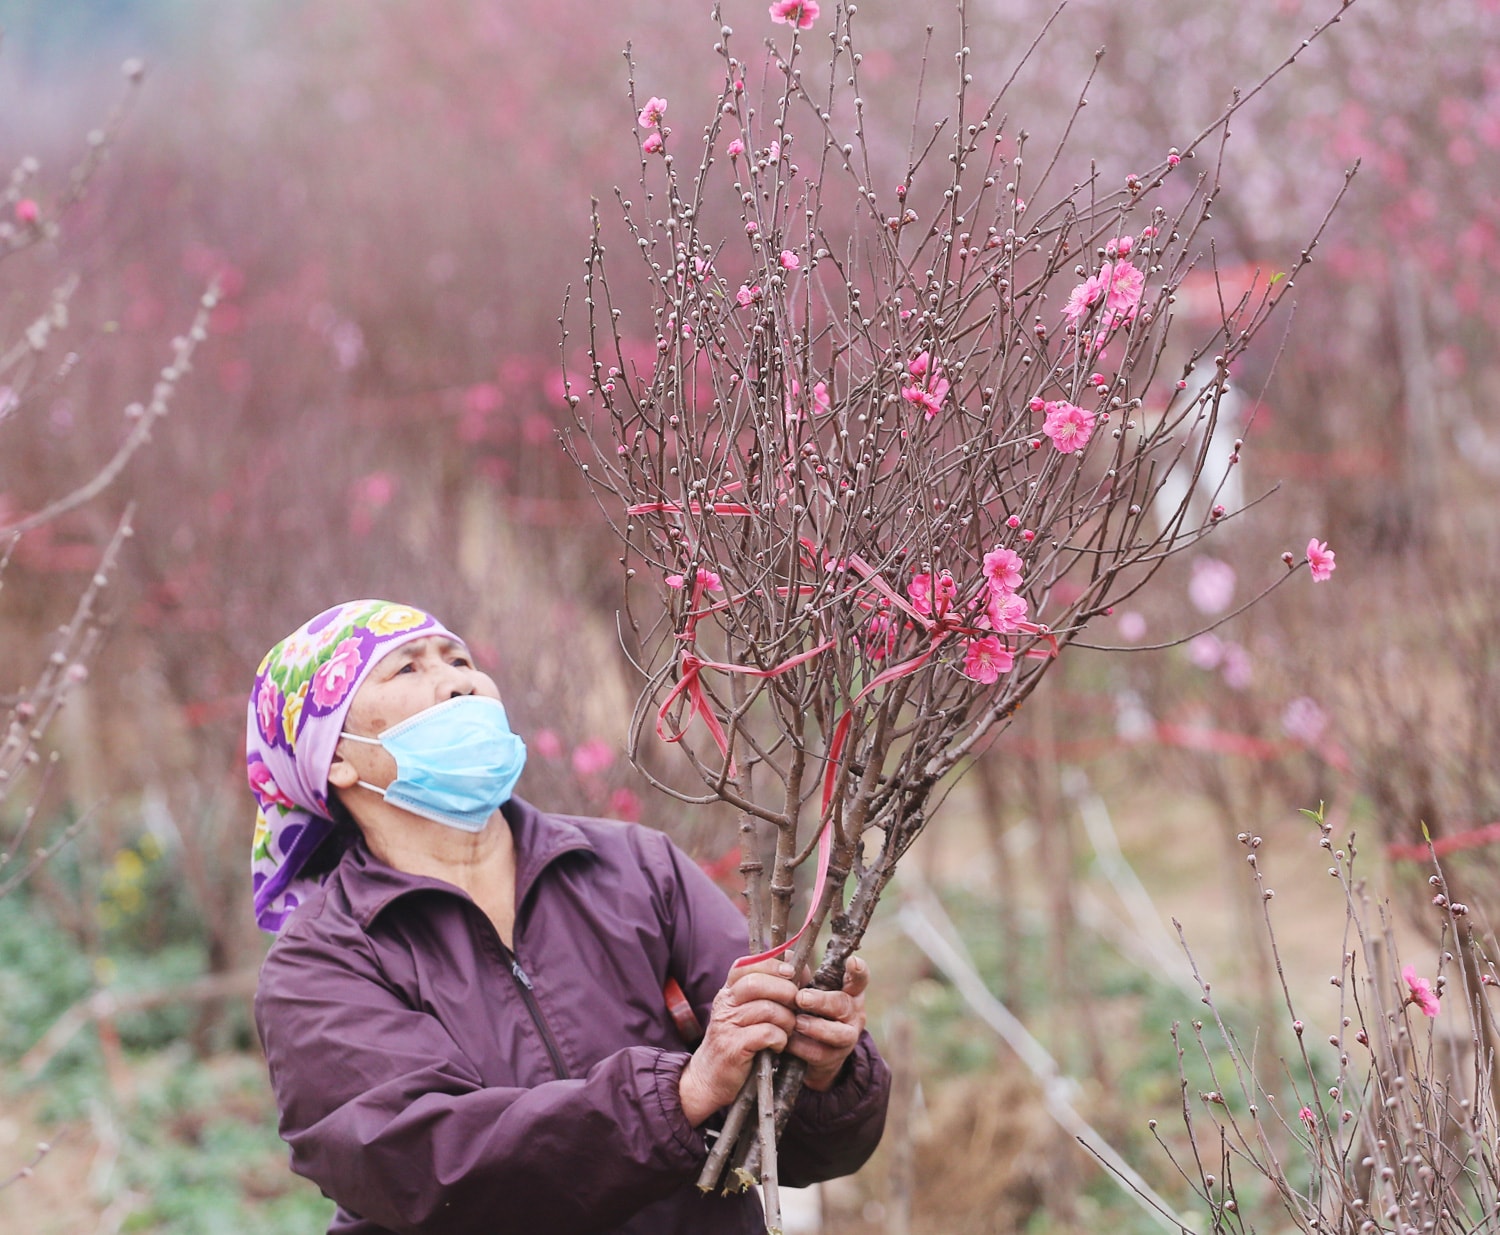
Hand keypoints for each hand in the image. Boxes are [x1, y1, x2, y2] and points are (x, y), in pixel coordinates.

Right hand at [677, 960, 799, 1126]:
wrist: (709, 1079)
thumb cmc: (736, 1042)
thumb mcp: (745, 1013)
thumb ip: (765, 992)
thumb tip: (798, 971)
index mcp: (728, 992)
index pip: (746, 965)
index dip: (772, 964)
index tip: (792, 973)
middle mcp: (725, 1005)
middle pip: (757, 983)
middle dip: (785, 991)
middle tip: (796, 1005)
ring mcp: (727, 1026)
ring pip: (767, 1009)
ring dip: (786, 1020)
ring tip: (787, 1030)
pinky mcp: (733, 1048)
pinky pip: (766, 1034)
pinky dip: (780, 1039)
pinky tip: (778, 1045)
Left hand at [786, 956, 867, 1091]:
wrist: (816, 1054)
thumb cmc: (812, 1011)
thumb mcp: (810, 991)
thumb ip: (801, 975)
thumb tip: (786, 955)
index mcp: (849, 992)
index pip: (860, 979)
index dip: (858, 971)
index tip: (852, 962)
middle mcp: (854, 1013)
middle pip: (843, 1005)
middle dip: (822, 1001)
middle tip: (801, 998)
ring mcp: (847, 1037)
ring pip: (837, 1033)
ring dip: (815, 1027)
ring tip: (796, 1022)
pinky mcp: (834, 1059)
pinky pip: (820, 1053)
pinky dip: (802, 1047)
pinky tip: (788, 1040)